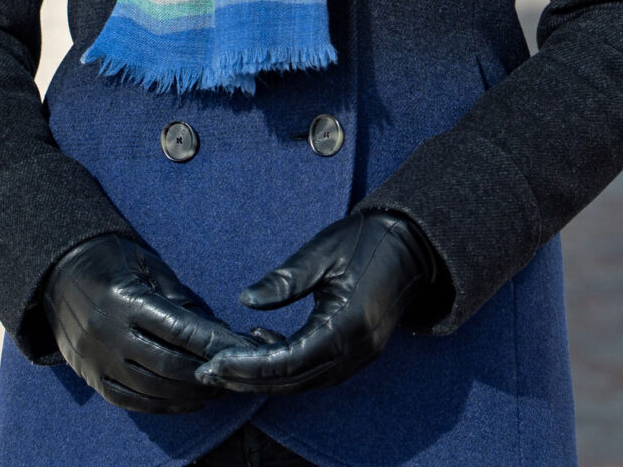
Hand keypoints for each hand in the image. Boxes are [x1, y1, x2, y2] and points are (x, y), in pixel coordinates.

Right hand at [42, 233, 251, 413]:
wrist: (56, 270)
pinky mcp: (89, 375)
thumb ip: (177, 297)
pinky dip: (161, 405)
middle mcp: (108, 332)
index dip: (212, 342)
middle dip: (205, 372)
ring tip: (213, 389)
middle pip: (167, 364)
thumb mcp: (145, 264)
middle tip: (231, 372)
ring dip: (187, 393)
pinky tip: (184, 401)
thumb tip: (212, 331)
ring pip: (151, 388)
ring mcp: (96, 358)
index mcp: (125, 299)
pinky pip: (129, 400)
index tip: (238, 347)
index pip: (178, 329)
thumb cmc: (111, 259)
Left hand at [193, 210, 437, 395]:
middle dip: (247, 380)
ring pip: (304, 381)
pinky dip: (287, 367)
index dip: (247, 367)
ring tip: (228, 364)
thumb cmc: (367, 241)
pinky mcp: (359, 351)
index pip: (286, 362)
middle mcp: (354, 351)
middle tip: (208, 373)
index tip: (214, 363)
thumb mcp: (321, 252)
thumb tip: (244, 300)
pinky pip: (317, 370)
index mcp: (344, 326)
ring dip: (265, 378)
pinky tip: (262, 344)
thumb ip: (283, 281)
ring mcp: (359, 355)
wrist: (413, 245)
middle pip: (292, 381)